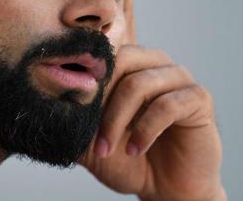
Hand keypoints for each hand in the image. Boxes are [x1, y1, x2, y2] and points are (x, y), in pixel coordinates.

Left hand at [80, 47, 224, 200]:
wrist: (165, 188)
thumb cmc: (128, 159)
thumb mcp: (91, 139)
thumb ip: (73, 118)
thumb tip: (44, 101)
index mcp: (131, 64)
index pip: (103, 55)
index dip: (85, 81)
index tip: (70, 110)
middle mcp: (155, 63)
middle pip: (121, 61)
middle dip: (100, 100)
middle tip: (90, 134)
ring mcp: (179, 78)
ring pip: (139, 84)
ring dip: (117, 120)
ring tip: (108, 148)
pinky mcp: (198, 99)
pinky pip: (167, 105)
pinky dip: (145, 129)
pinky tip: (135, 149)